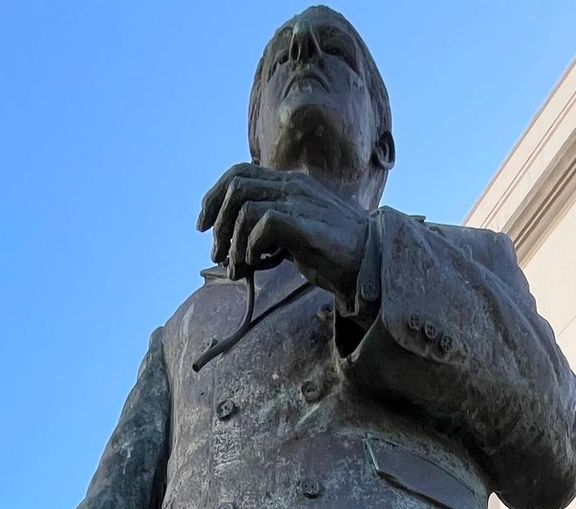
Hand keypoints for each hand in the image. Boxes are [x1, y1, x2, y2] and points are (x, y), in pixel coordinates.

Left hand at [197, 163, 368, 293]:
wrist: (373, 263)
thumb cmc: (335, 251)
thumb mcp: (299, 229)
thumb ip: (272, 225)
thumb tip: (235, 241)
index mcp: (291, 183)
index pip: (238, 173)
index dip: (213, 196)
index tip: (203, 225)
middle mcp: (294, 186)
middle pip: (234, 186)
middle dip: (217, 222)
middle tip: (217, 253)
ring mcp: (301, 203)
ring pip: (244, 208)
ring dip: (232, 242)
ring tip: (238, 268)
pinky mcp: (306, 224)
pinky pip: (262, 225)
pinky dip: (252, 248)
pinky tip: (261, 265)